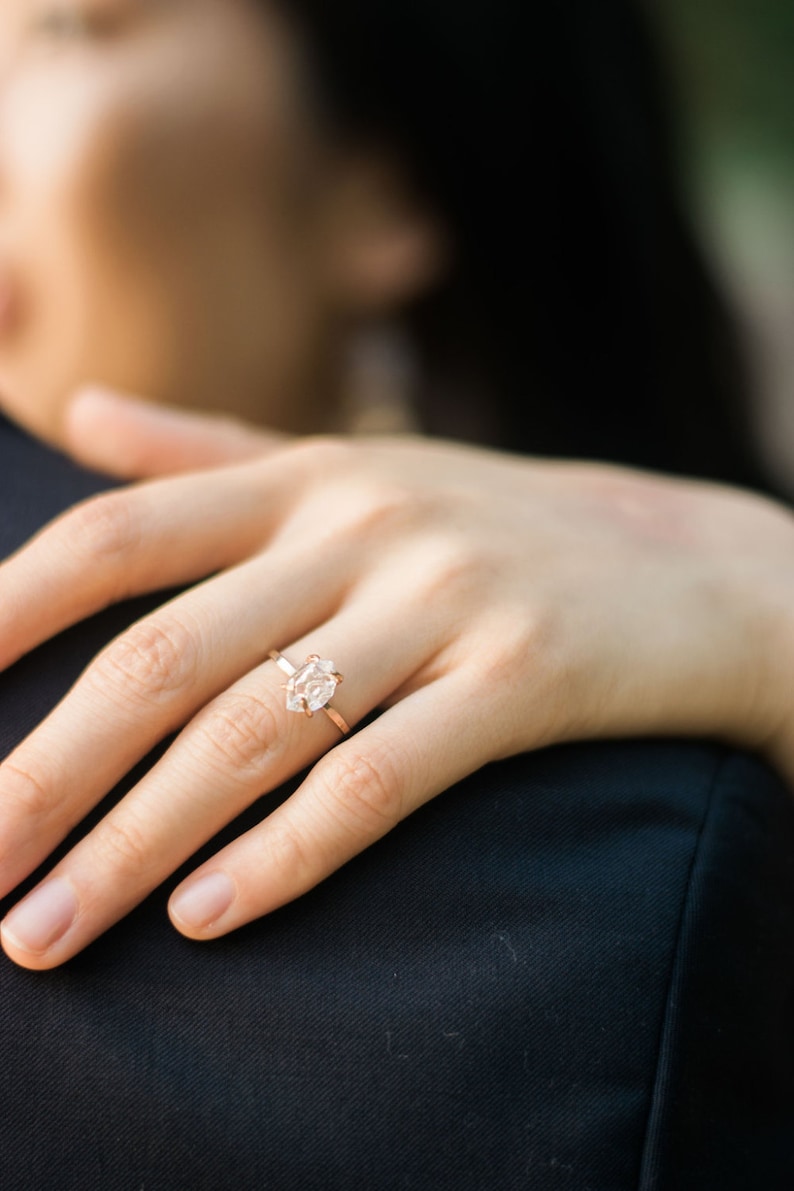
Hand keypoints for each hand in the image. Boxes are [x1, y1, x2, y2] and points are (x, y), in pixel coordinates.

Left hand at [1, 389, 792, 969]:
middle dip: (49, 774)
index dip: (9, 612)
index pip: (123, 537)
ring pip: (256, 733)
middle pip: (164, 658)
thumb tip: (81, 417)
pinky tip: (209, 919)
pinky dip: (287, 856)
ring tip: (52, 930)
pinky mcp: (524, 675)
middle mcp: (366, 528)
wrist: (695, 569)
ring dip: (138, 845)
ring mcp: (447, 600)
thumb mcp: (361, 471)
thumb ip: (216, 454)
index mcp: (312, 479)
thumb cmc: (509, 530)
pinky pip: (381, 779)